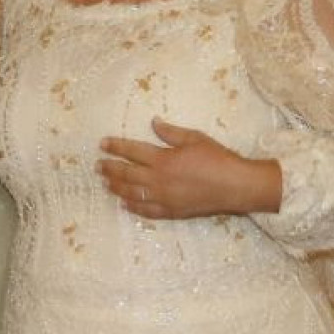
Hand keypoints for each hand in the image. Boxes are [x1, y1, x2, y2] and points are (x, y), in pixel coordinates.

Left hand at [98, 117, 281, 218]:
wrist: (236, 186)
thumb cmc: (217, 158)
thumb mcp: (194, 138)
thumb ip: (170, 132)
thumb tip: (153, 122)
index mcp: (163, 159)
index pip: (132, 151)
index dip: (115, 146)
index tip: (102, 144)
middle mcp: (159, 179)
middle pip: (127, 173)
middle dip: (110, 168)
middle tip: (97, 166)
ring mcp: (164, 198)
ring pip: (132, 193)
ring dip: (116, 187)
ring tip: (105, 183)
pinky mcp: (172, 211)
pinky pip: (147, 211)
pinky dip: (133, 207)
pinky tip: (124, 204)